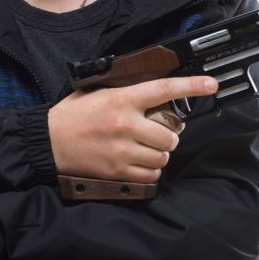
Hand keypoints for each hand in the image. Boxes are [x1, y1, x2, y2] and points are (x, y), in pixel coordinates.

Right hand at [48, 76, 217, 184]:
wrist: (47, 142)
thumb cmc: (72, 116)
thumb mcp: (98, 93)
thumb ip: (126, 93)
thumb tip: (155, 92)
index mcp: (122, 99)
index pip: (164, 89)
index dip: (191, 86)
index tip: (211, 85)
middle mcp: (126, 124)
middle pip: (170, 134)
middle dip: (168, 135)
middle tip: (157, 133)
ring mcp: (123, 150)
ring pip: (163, 156)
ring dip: (159, 153)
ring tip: (144, 148)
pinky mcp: (118, 170)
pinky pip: (151, 174)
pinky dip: (150, 170)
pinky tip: (138, 162)